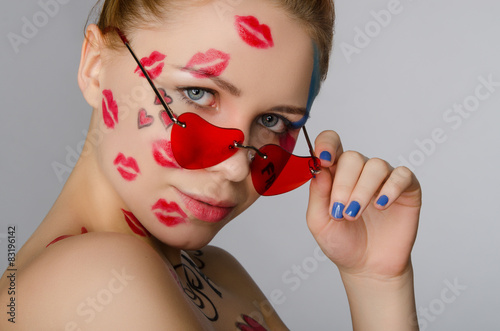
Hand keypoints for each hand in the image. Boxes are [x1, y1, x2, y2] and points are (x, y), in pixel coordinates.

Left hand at [306, 131, 420, 279]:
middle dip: (344, 184)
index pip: (332, 144)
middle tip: (340, 211)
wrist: (367, 267)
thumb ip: (317, 194)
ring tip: (354, 214)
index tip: (323, 160)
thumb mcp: (319, 221)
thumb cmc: (342, 242)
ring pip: (376, 166)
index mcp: (335, 174)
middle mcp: (359, 172)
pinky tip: (381, 205)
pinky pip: (402, 175)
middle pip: (352, 157)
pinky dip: (391, 188)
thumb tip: (319, 169)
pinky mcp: (406, 189)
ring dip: (363, 190)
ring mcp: (383, 180)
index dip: (327, 144)